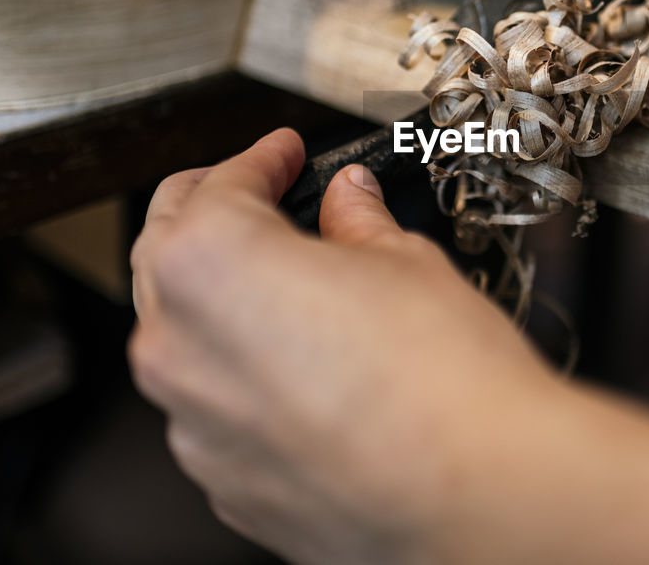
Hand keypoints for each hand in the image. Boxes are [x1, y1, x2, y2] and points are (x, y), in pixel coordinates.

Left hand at [128, 129, 561, 564]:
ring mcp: (192, 424)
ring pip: (186, 338)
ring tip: (292, 285)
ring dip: (224, 301)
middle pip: (169, 254)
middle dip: (214, 214)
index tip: (283, 154)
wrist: (479, 494)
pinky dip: (243, 376)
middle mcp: (177, 345)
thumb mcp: (405, 261)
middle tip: (264, 196)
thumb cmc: (444, 381)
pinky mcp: (222, 482)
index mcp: (209, 264)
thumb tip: (348, 203)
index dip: (261, 158)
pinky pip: (215, 408)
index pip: (218, 185)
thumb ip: (355, 222)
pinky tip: (306, 368)